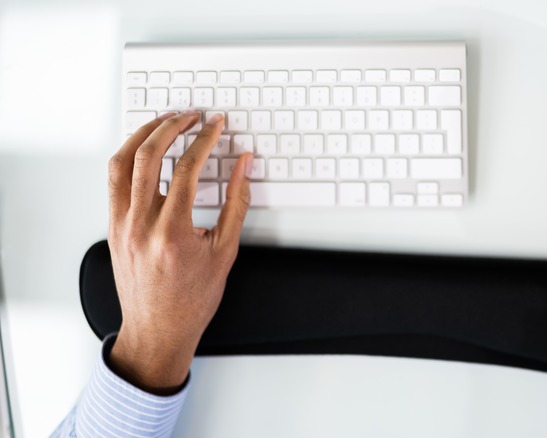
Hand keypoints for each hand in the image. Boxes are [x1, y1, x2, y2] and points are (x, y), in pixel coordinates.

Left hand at [106, 111, 252, 393]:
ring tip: (165, 123)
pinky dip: (129, 157)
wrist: (158, 330)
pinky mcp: (112, 227)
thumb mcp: (225, 252)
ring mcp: (121, 225)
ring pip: (122, 162)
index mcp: (172, 233)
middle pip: (149, 156)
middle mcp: (140, 225)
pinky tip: (145, 150)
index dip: (205, 139)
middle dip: (172, 126)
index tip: (216, 125)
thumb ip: (237, 204)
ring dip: (144, 135)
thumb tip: (243, 167)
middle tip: (192, 117)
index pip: (188, 168)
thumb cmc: (192, 299)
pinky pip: (114, 180)